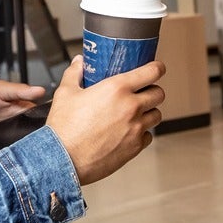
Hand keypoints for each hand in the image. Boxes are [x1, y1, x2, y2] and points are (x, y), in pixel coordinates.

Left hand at [0, 79, 46, 157]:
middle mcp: (21, 127)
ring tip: (38, 151)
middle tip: (48, 140)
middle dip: (46, 139)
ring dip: (34, 150)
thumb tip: (40, 90)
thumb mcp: (0, 90)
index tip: (57, 123)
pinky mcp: (4, 151)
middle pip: (41, 135)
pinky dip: (20, 160)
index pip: (44, 117)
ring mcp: (13, 139)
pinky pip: (16, 158)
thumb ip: (19, 90)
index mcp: (24, 111)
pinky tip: (23, 158)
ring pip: (31, 148)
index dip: (52, 120)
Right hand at [44, 58, 165, 185]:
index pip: (152, 72)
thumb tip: (78, 63)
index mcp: (117, 89)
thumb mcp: (65, 93)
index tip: (155, 69)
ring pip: (157, 115)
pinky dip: (142, 133)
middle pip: (159, 94)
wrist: (63, 159)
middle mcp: (131, 107)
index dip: (157, 68)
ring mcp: (135, 128)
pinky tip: (129, 132)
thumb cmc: (64, 127)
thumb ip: (74, 74)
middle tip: (142, 93)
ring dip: (149, 112)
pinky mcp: (135, 147)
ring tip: (136, 113)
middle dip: (152, 91)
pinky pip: (149, 136)